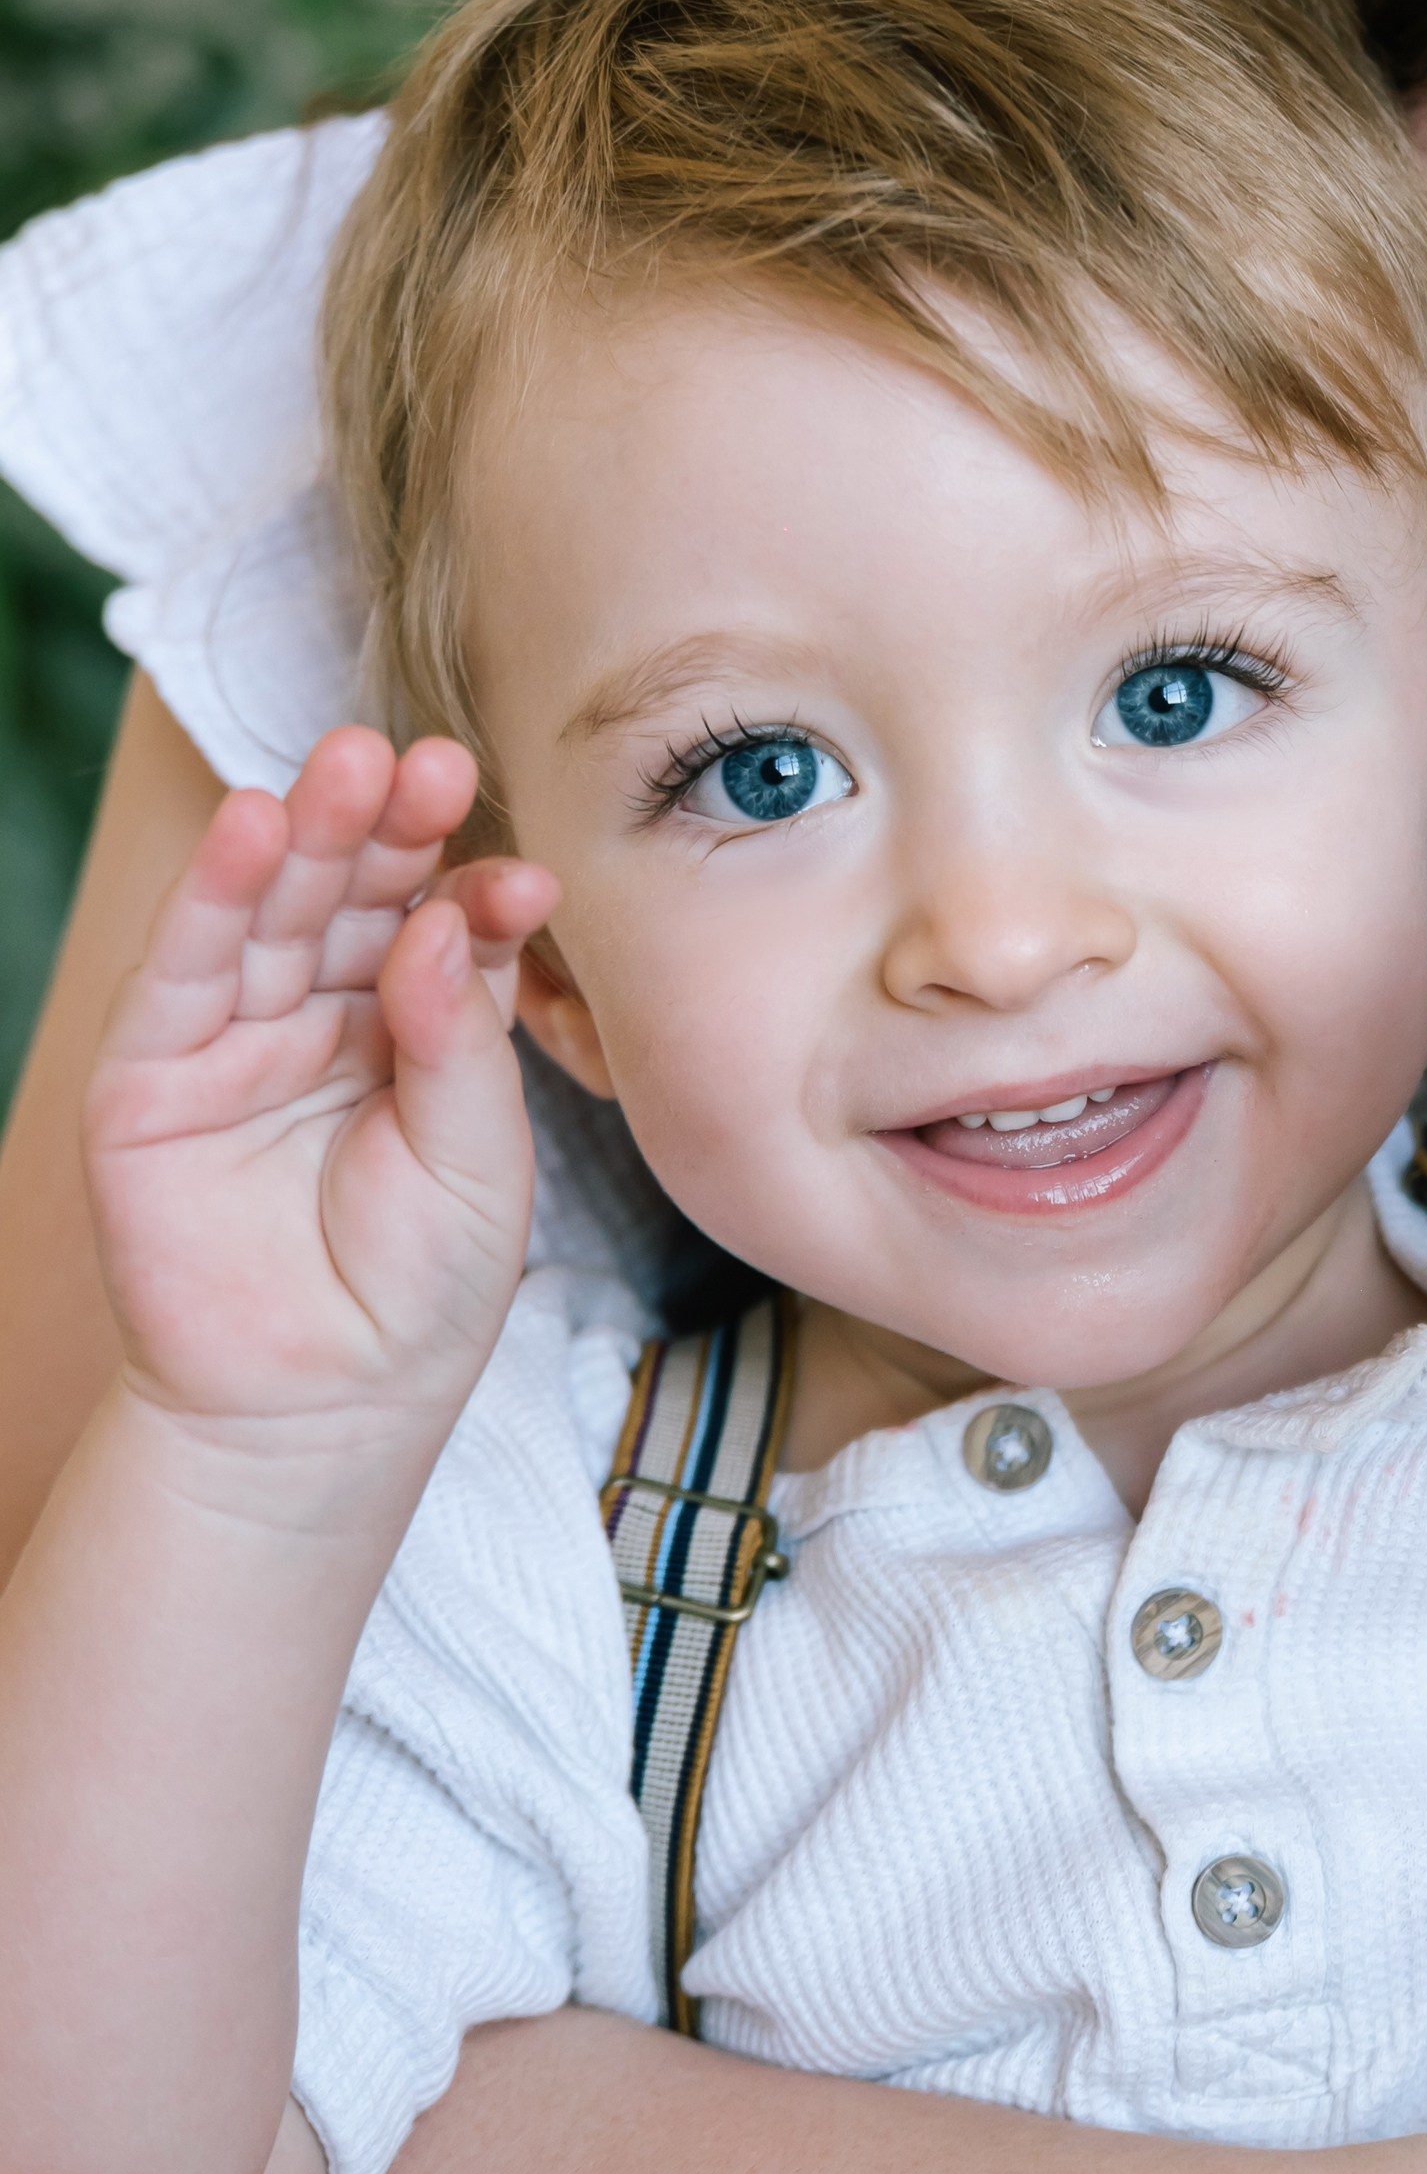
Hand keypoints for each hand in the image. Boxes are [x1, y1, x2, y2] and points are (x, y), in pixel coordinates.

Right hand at [84, 726, 556, 1461]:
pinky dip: (217, 893)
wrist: (315, 1413)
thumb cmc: (417, 1292)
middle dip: (391, 826)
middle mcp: (330, 1014)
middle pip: (360, 896)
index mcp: (422, 1028)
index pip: (448, 931)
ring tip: (350, 765)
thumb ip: (461, 1041)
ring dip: (310, 832)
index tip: (526, 877)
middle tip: (428, 760)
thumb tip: (442, 921)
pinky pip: (187, 965)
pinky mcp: (153, 1071)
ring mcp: (238, 1036)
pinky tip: (256, 825)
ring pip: (277, 910)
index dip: (477, 895)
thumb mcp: (479, 1163)